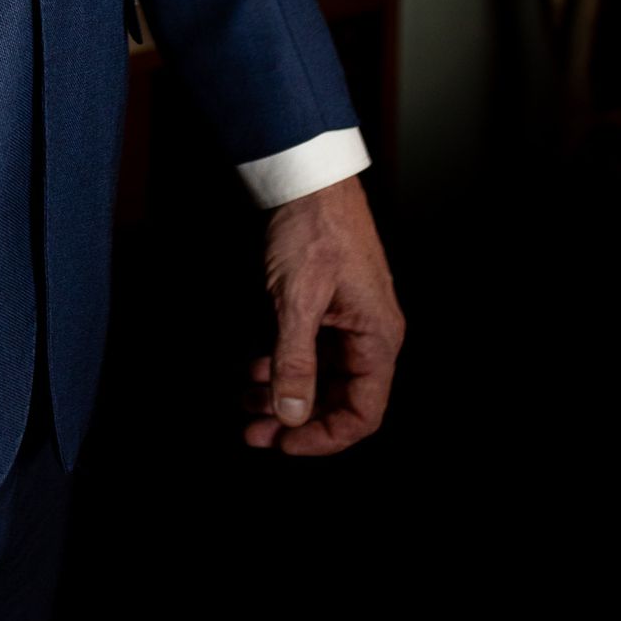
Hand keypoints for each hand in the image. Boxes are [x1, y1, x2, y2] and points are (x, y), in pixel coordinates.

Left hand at [244, 174, 403, 456]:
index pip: (363, 413)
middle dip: (294, 420)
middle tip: (252, 433)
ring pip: (318, 378)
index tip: (283, 445)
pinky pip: (307, 352)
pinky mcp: (325, 308)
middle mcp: (368, 335)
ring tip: (243, 405)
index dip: (324, 438)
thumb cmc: (312, 229)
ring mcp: (346, 322)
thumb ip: (294, 360)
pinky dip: (279, 366)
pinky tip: (250, 371)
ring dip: (281, 395)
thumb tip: (292, 415)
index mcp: (377, 338)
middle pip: (337, 400)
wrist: (306, 175)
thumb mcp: (296, 299)